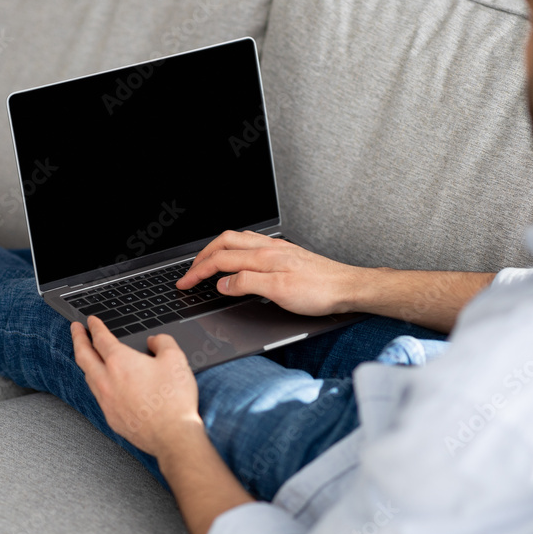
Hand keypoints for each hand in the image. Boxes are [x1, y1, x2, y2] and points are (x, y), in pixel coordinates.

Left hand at [71, 317, 201, 457]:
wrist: (173, 435)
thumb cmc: (174, 399)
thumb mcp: (176, 358)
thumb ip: (162, 342)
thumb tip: (154, 341)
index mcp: (120, 362)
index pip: (101, 338)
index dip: (95, 327)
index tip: (91, 321)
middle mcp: (107, 380)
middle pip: (84, 355)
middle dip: (78, 339)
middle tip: (75, 329)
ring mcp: (106, 401)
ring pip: (88, 376)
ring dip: (85, 361)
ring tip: (86, 355)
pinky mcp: (111, 417)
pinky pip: (97, 395)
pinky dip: (95, 383)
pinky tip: (102, 383)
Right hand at [176, 230, 364, 315]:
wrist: (348, 288)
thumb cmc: (320, 292)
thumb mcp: (280, 293)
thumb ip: (248, 284)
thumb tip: (223, 283)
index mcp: (264, 256)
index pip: (221, 260)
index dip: (198, 271)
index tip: (184, 284)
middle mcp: (269, 248)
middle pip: (225, 242)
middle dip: (202, 256)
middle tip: (189, 273)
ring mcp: (277, 249)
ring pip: (238, 240)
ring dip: (218, 250)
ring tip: (206, 263)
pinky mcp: (285, 254)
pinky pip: (252, 244)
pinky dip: (235, 250)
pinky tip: (237, 260)